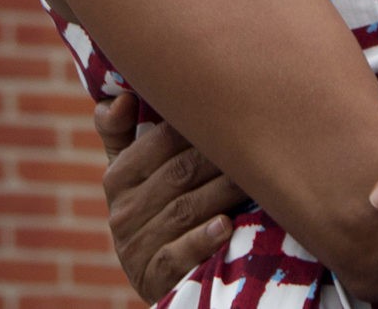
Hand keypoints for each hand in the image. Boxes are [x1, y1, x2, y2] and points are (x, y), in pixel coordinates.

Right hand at [95, 94, 245, 301]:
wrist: (159, 271)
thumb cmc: (156, 204)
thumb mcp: (135, 170)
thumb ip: (122, 131)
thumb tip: (120, 98)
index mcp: (118, 177)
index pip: (159, 140)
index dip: (198, 124)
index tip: (234, 109)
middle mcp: (122, 212)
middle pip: (179, 173)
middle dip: (220, 156)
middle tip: (258, 140)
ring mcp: (135, 248)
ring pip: (184, 210)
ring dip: (223, 192)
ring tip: (255, 180)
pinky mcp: (152, 278)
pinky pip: (177, 255)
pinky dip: (202, 239)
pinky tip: (226, 227)